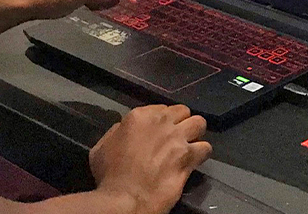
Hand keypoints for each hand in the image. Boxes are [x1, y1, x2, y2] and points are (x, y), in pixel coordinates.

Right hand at [89, 105, 212, 213]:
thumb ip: (117, 132)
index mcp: (139, 117)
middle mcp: (162, 122)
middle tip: (176, 137)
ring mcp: (177, 139)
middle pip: (183, 111)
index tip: (159, 132)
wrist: (125, 199)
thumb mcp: (102, 147)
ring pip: (199, 123)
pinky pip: (206, 148)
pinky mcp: (189, 157)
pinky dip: (202, 153)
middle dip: (181, 122)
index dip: (162, 121)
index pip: (161, 108)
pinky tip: (195, 160)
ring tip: (189, 145)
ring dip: (195, 134)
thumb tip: (125, 129)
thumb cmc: (109, 175)